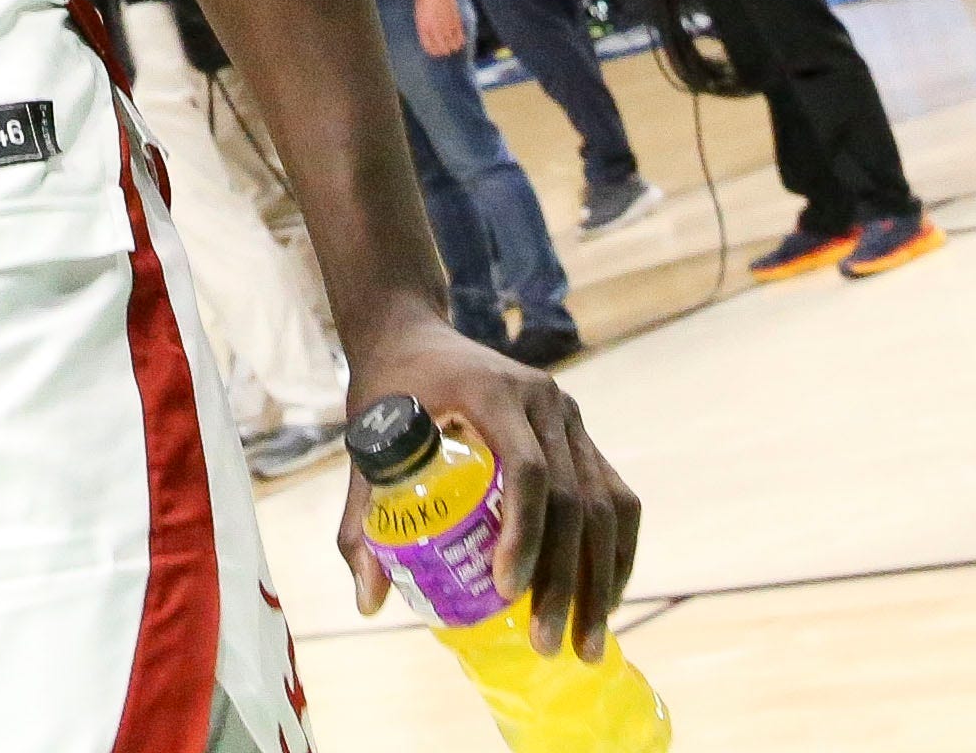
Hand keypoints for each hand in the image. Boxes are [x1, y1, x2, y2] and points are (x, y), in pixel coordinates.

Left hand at [338, 306, 637, 659]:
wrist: (412, 332)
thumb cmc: (386, 388)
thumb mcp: (367, 441)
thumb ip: (361, 518)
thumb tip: (368, 602)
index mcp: (491, 392)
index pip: (526, 470)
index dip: (524, 533)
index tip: (507, 591)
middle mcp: (543, 400)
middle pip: (572, 499)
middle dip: (566, 579)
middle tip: (549, 643)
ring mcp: (570, 416)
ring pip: (604, 506)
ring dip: (600, 579)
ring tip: (585, 644)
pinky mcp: (581, 434)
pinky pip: (614, 497)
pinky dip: (614, 552)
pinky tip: (602, 599)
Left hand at [413, 0, 467, 60]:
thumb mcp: (420, 13)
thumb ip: (425, 25)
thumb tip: (429, 36)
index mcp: (424, 26)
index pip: (429, 46)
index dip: (433, 51)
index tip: (435, 53)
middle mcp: (435, 27)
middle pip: (442, 47)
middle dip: (444, 51)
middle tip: (446, 51)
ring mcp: (446, 24)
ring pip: (452, 44)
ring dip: (453, 47)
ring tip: (453, 48)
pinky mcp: (455, 19)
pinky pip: (460, 35)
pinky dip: (461, 41)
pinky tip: (460, 42)